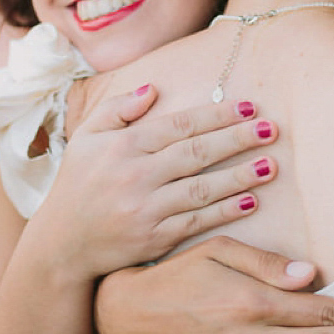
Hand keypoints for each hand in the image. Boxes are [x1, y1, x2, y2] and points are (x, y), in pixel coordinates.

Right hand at [27, 87, 278, 281]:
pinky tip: (251, 201)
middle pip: (196, 153)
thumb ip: (118, 109)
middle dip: (237, 139)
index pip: (179, 125)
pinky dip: (225, 212)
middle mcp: (135, 176)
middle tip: (272, 129)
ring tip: (271, 164)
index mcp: (122, 146)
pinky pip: (197, 221)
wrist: (62, 244)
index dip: (216, 115)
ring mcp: (146, 209)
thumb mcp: (86, 138)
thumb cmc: (78, 184)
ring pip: (201, 188)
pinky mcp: (154, 238)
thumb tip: (154, 89)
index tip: (250, 108)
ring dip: (240, 176)